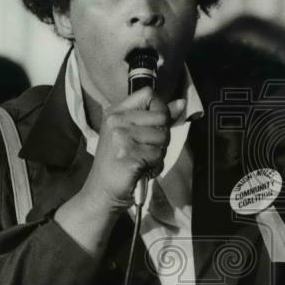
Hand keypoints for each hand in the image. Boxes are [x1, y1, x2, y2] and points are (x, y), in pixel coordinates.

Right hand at [79, 87, 186, 212]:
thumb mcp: (135, 133)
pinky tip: (141, 169)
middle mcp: (117, 122)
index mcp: (116, 112)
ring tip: (142, 159)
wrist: (103, 189)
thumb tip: (181, 103)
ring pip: (163, 137)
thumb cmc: (121, 161)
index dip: (160, 109)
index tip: (155, 124)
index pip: (149, 95)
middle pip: (161, 116)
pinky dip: (155, 166)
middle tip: (147, 148)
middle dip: (163, 135)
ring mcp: (121, 139)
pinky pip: (158, 156)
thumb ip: (158, 116)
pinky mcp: (128, 156)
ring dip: (159, 153)